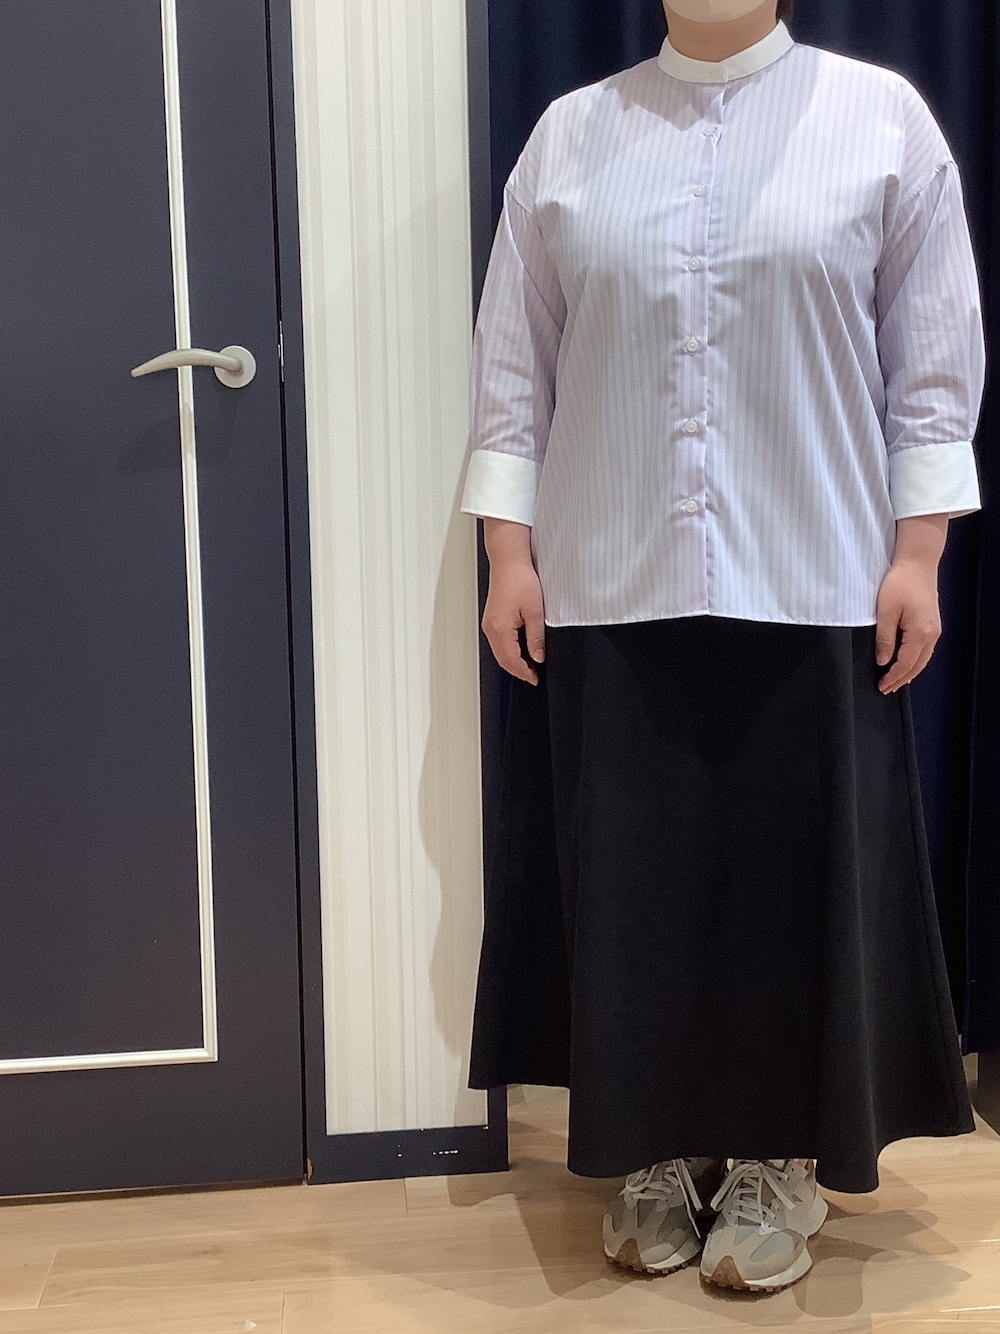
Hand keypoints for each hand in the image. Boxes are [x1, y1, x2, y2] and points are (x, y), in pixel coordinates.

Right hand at [482, 558, 545, 684]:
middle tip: (533, 676)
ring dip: (513, 661)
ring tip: (529, 666)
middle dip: (518, 670)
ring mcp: (489, 624)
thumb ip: (536, 638)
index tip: (535, 679)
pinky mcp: (491, 619)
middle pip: (502, 659)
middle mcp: (490, 628)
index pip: (511, 660)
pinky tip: (519, 651)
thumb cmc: (520, 579)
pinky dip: (508, 651)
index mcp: (500, 629)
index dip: (524, 672)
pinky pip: (498, 642)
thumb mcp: (535, 612)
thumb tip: (538, 656)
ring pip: (499, 652)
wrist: (509, 562)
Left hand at [874, 558, 941, 693]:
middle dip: (901, 679)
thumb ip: (884, 638)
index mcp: (920, 633)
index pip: (905, 664)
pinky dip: (916, 660)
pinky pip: (926, 649)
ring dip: (909, 672)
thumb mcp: (885, 611)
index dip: (892, 677)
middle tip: (887, 689)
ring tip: (896, 681)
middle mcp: (932, 634)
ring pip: (923, 659)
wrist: (918, 563)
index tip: (881, 685)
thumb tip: (883, 660)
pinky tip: (907, 663)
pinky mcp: (933, 623)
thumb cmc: (900, 583)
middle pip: (917, 666)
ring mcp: (935, 629)